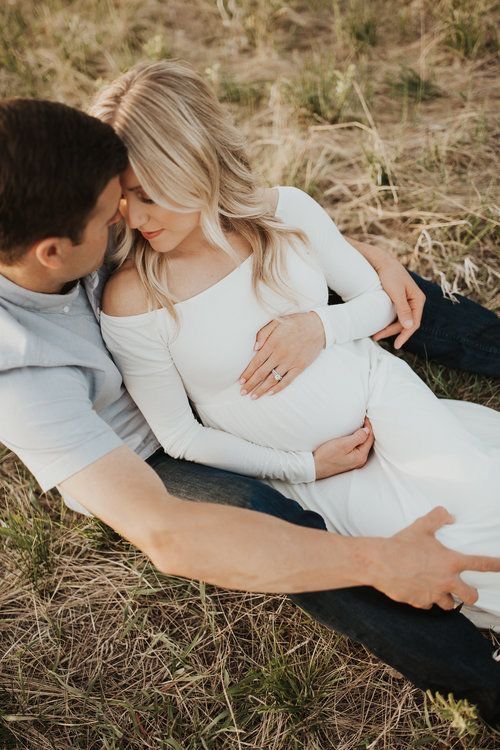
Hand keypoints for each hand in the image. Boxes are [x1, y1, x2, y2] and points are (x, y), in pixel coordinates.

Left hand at [238, 311, 324, 398]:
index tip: (240, 381)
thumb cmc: (295, 323)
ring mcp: (290, 362)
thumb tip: (254, 348)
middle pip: (261, 373)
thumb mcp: (276, 321)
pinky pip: (287, 380)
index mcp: (272, 344)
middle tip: (242, 392)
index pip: (256, 362)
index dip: (247, 373)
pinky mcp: (300, 367)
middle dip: (251, 384)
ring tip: (253, 397)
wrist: (318, 326)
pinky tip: (270, 393)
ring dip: (261, 389)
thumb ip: (263, 333)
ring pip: (272, 379)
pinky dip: (278, 388)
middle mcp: (280, 355)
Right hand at [313, 418, 373, 478]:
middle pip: (367, 442)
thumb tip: (367, 430)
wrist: (315, 467)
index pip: (370, 438)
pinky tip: (352, 436)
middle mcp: (360, 460)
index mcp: (361, 456)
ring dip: (362, 435)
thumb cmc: (327, 456)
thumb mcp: (343, 444)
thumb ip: (358, 437)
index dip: (369, 426)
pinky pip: (356, 448)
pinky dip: (357, 440)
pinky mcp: (348, 460)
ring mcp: (354, 461)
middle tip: (363, 420)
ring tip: (359, 425)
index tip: (364, 418)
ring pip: (362, 445)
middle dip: (367, 430)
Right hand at [371, 506, 499, 609]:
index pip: (480, 564)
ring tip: (440, 591)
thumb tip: (447, 514)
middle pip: (470, 596)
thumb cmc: (402, 545)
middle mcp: (446, 580)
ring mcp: (433, 594)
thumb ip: (437, 518)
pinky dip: (426, 600)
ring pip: (449, 604)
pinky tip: (419, 592)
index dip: (495, 565)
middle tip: (466, 591)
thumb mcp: (421, 526)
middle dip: (471, 595)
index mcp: (450, 562)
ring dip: (447, 599)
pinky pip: (428, 605)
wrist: (381, 562)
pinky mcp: (420, 602)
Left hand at [372, 260, 425, 348]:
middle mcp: (414, 301)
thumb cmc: (389, 275)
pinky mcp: (398, 300)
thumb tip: (410, 326)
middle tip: (377, 338)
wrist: (381, 261)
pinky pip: (395, 315)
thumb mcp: (396, 293)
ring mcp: (407, 301)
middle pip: (406, 323)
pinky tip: (378, 325)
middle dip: (392, 332)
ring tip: (375, 334)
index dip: (405, 335)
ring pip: (399, 320)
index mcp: (418, 299)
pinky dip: (387, 321)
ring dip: (388, 328)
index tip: (396, 345)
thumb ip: (403, 309)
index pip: (414, 323)